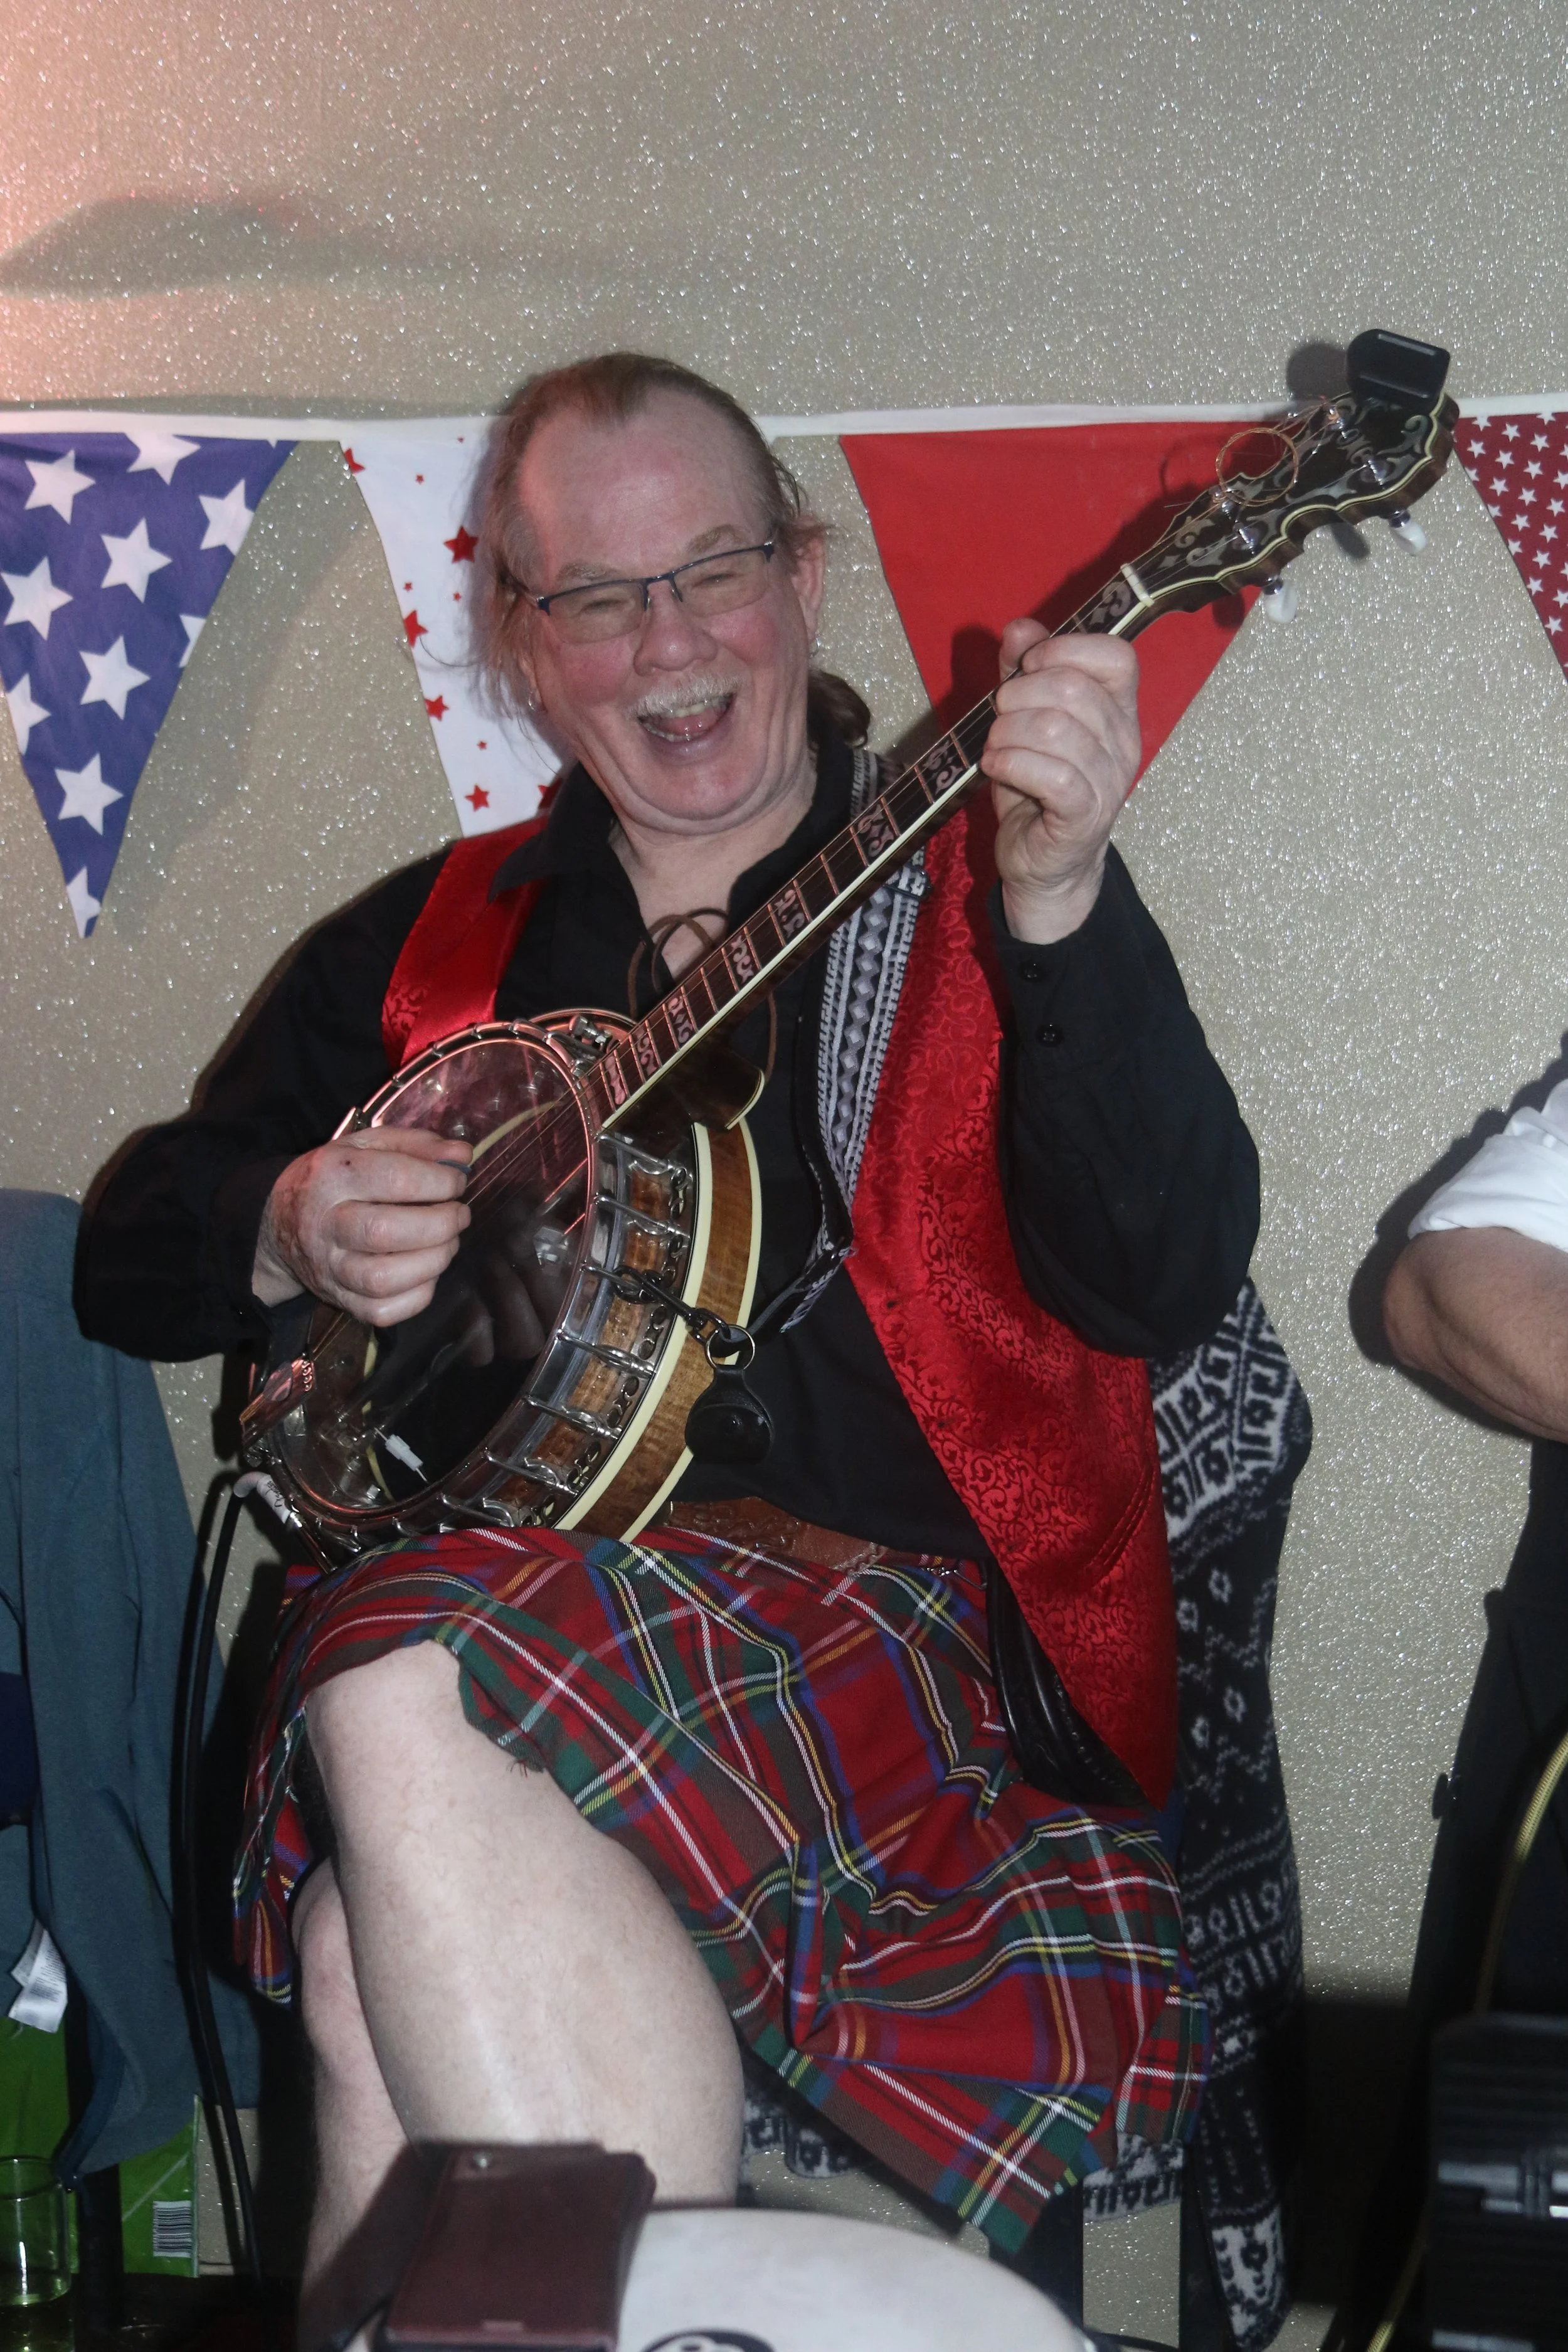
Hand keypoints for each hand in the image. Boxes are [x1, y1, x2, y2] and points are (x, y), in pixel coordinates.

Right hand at [253, 1127, 472, 1323]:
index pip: (396, 1178)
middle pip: (388, 1231)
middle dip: (441, 1223)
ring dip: (433, 1261)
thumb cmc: (335, 1180)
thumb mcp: (366, 1146)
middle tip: (459, 1214)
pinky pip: (384, 1311)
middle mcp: (325, 1224)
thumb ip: (416, 1145)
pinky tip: (426, 1270)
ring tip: (447, 1242)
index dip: (440, 1181)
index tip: (456, 1182)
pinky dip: (419, 1294)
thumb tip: (462, 1157)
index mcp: (332, 1175)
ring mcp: (329, 1268)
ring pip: (384, 1278)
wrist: (280, 1224)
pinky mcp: (339, 1301)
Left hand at [981, 622, 1141, 943]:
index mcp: (1117, 711)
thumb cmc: (1037, 789)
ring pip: (1056, 728)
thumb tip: (1019, 628)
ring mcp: (1109, 781)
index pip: (1117, 656)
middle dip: (1018, 693)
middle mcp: (1123, 742)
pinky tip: (995, 767)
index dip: (1065, 649)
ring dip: (1007, 732)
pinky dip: (1011, 763)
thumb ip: (1023, 671)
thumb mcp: (1025, 721)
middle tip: (999, 715)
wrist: (1046, 865)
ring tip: (995, 747)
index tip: (1029, 666)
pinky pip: (1052, 774)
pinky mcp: (1084, 816)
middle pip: (1073, 688)